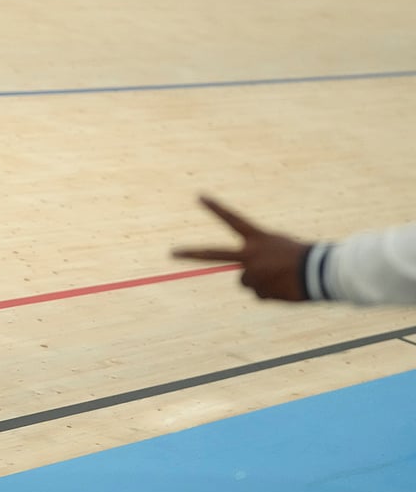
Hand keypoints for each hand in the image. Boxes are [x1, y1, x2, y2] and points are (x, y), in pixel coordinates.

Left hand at [172, 196, 310, 301]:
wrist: (320, 272)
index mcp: (257, 238)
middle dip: (190, 254)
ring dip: (262, 282)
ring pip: (247, 282)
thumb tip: (244, 277)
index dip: (215, 208)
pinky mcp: (259, 292)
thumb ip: (259, 255)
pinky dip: (273, 293)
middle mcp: (249, 255)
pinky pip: (261, 294)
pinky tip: (286, 288)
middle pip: (213, 254)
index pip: (232, 219)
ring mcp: (251, 274)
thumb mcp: (279, 247)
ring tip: (283, 277)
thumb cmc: (304, 255)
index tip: (199, 196)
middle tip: (172, 253)